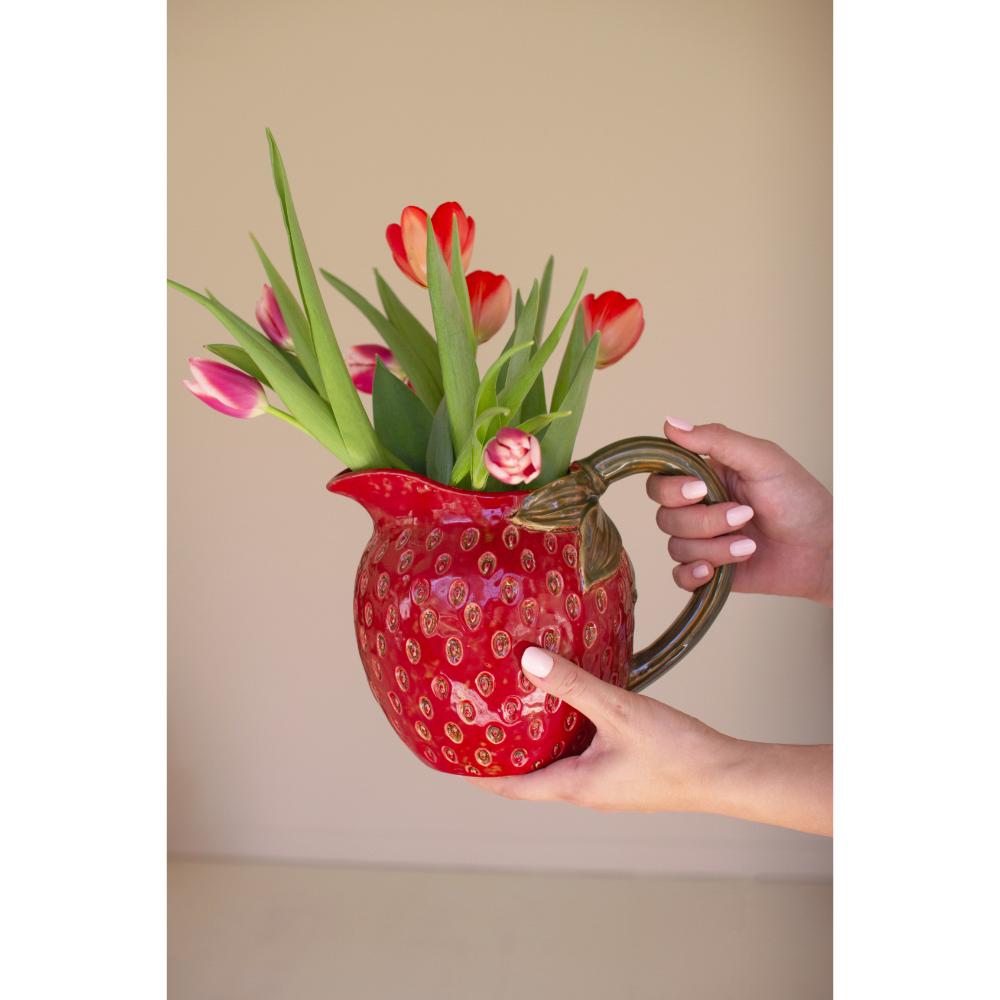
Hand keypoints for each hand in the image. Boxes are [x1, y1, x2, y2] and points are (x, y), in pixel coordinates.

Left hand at [467, 648, 832, 835]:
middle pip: (527, 777)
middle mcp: (584, 790)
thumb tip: (528, 660)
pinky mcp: (621, 773)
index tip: (447, 759)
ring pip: (554, 765)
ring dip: (531, 745)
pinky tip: (566, 708)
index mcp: (574, 786)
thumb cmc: (676, 752)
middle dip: (499, 756)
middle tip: (473, 727)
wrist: (725, 775)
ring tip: (510, 713)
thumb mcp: (619, 711)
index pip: (509, 787)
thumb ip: (574, 684)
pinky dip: (561, 737)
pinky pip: (579, 756)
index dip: (475, 775)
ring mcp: (604, 785)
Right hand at [645, 418, 832, 604]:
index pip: (660, 482)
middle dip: (704, 521)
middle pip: (665, 517)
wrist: (823, 549)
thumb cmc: (799, 499)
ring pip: (676, 547)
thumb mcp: (762, 459)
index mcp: (704, 478)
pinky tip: (715, 571)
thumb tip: (670, 423)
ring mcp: (703, 541)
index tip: (701, 490)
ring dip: (714, 548)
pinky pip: (680, 576)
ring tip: (749, 545)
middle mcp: (698, 509)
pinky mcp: (710, 571)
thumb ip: (717, 439)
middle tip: (744, 516)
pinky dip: (693, 574)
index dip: (672, 490)